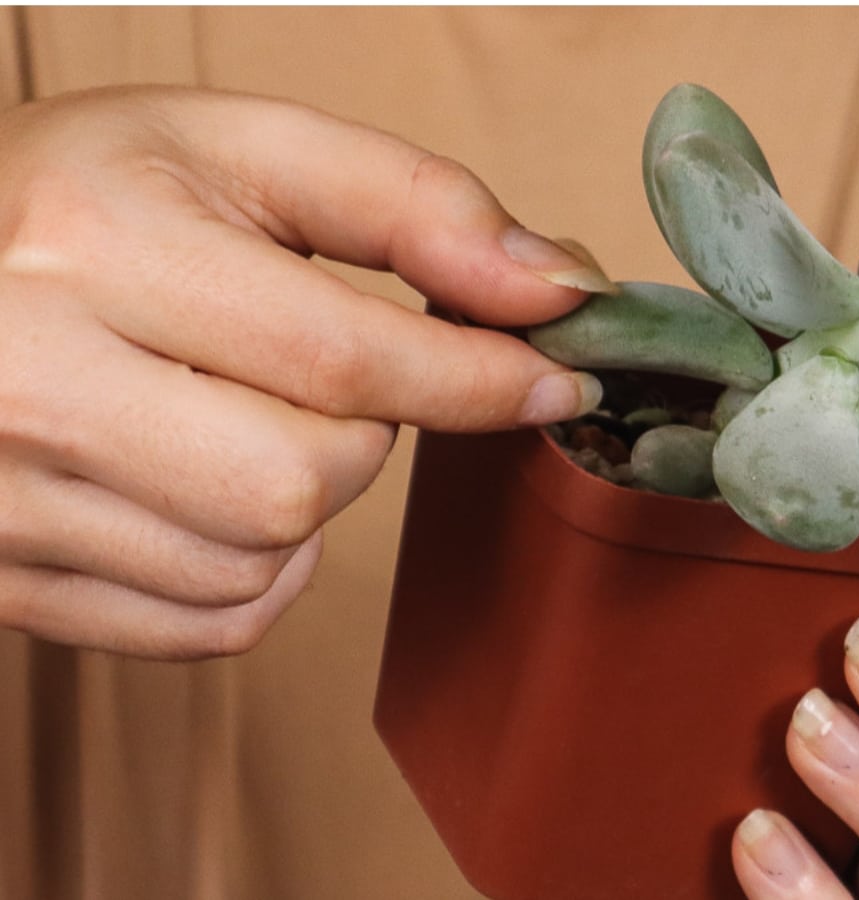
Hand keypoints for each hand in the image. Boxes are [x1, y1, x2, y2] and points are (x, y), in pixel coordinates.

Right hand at [0, 86, 606, 658]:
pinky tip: (208, 486)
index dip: (480, 376)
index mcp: (91, 246)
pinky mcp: (6, 581)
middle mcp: (27, 380)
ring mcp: (2, 499)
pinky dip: (254, 567)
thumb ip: (408, 203)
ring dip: (304, 498)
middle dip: (361, 431)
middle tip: (310, 370)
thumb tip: (556, 286)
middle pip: (306, 479)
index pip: (345, 356)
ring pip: (261, 561)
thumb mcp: (237, 150)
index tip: (553, 376)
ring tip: (238, 413)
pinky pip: (210, 624)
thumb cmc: (82, 203)